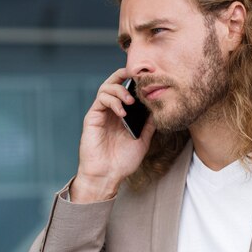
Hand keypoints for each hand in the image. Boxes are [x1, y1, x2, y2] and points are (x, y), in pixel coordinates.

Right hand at [70, 67, 154, 201]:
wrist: (107, 175)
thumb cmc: (123, 161)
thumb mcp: (143, 140)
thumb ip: (149, 124)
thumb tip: (159, 109)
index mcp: (121, 115)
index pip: (125, 90)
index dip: (132, 81)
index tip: (145, 77)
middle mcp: (110, 111)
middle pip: (113, 83)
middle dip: (123, 76)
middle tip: (136, 78)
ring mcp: (101, 114)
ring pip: (106, 88)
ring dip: (120, 90)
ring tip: (131, 101)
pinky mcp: (92, 118)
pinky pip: (101, 100)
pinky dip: (112, 101)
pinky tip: (122, 112)